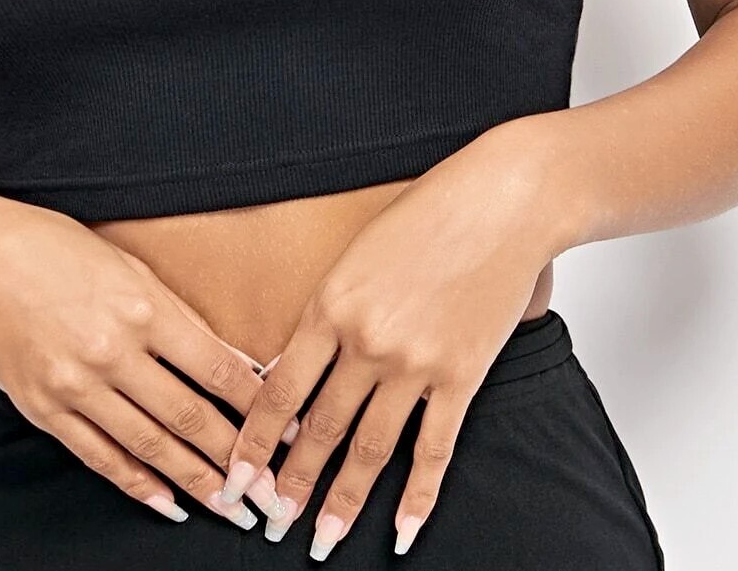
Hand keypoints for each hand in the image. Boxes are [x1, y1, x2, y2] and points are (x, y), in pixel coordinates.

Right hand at [0, 189, 293, 531]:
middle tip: (272, 491)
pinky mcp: (43, 408)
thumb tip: (229, 361)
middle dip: (237, 460)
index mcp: (142, 305)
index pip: (217, 369)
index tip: (290, 430)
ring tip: (232, 508)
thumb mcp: (126, 264)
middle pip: (189, 418)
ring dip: (196, 483)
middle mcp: (112, 350)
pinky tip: (167, 503)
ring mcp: (75, 384)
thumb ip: (176, 316)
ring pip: (150, 447)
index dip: (259, 407)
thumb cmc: (47, 245)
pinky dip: (137, 485)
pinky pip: (100, 457)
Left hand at [218, 131, 555, 556]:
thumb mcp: (356, 255)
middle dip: (291, 484)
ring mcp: (415, 362)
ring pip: (369, 448)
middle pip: (319, 429)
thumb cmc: (427, 213)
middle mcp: (367, 340)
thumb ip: (328, 312)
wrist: (501, 201)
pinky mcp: (461, 375)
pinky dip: (417, 497)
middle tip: (270, 523)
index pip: (279, 391)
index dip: (254, 444)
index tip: (236, 479)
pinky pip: (434, 449)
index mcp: (331, 304)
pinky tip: (403, 531)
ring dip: (343, 501)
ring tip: (324, 540)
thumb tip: (295, 371)